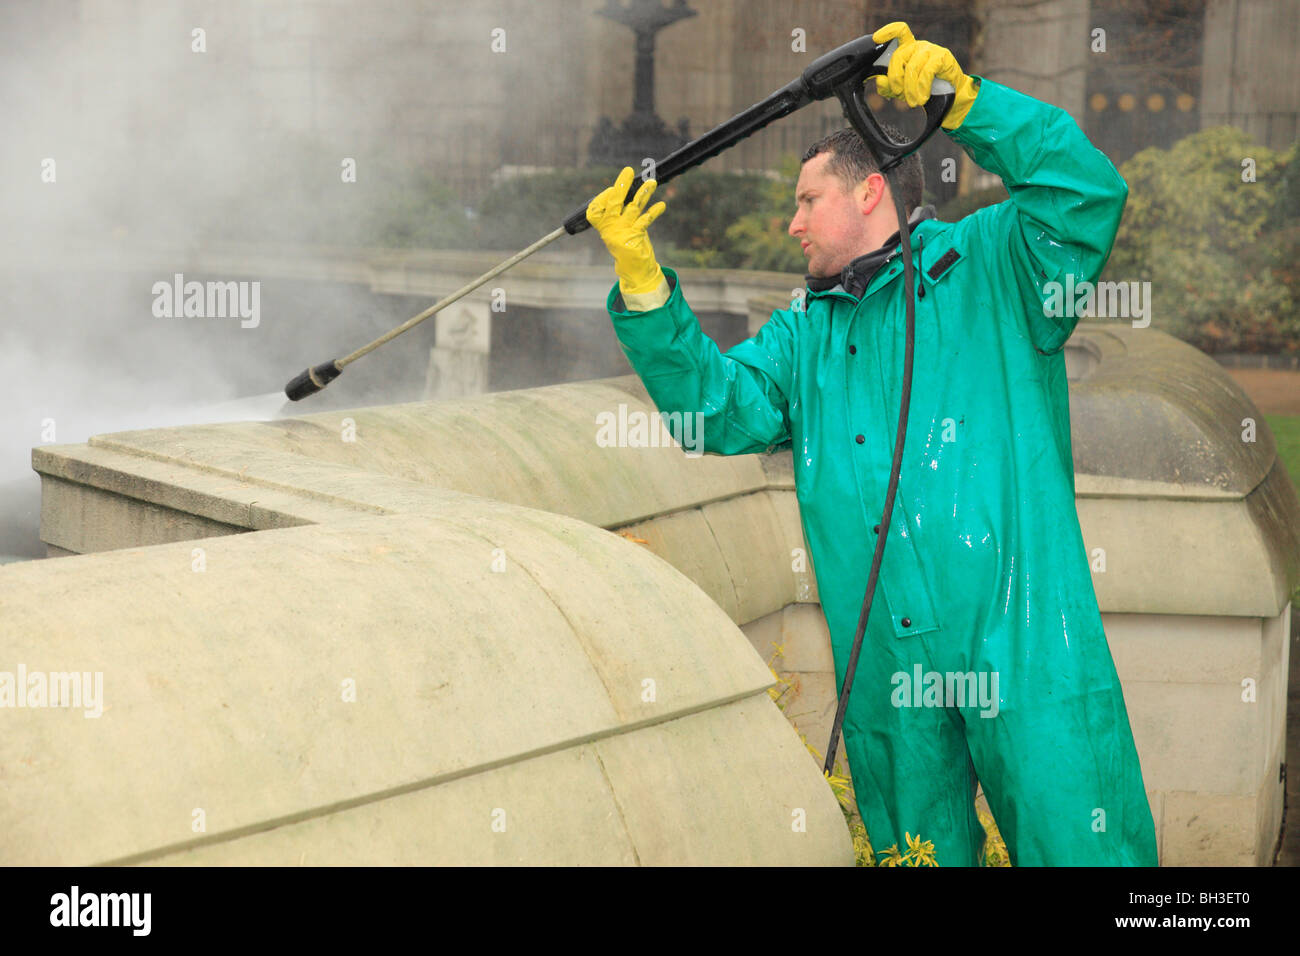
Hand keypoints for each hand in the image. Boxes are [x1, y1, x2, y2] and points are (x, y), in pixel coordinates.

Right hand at [586, 166, 666, 294]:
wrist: (634, 269)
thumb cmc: (626, 243)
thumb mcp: (620, 227)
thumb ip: (622, 210)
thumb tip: (628, 186)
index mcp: (602, 226)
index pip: (595, 209)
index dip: (603, 197)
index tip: (611, 189)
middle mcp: (610, 228)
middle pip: (613, 203)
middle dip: (621, 185)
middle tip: (628, 170)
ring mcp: (622, 232)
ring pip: (633, 207)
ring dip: (644, 193)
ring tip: (652, 183)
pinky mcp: (634, 237)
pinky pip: (646, 220)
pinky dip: (654, 211)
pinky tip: (662, 205)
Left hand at [872, 21, 978, 130]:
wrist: (949, 95)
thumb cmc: (923, 89)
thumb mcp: (902, 90)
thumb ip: (888, 86)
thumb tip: (879, 80)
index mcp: (906, 50)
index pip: (899, 32)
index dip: (887, 32)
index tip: (876, 39)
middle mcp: (918, 46)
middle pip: (899, 55)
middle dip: (895, 77)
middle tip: (898, 93)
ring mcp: (930, 50)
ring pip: (912, 67)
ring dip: (910, 88)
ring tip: (913, 102)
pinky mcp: (942, 57)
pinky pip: (927, 72)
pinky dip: (922, 88)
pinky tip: (923, 98)